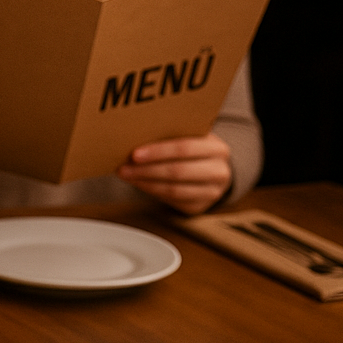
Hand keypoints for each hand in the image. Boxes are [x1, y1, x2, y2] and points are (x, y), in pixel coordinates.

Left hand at [117, 133, 231, 214]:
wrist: (211, 170)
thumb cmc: (193, 150)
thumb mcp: (190, 138)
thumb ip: (170, 136)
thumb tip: (134, 138)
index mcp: (218, 149)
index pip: (185, 148)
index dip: (158, 151)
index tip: (135, 153)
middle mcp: (219, 172)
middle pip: (178, 171)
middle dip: (147, 170)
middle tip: (123, 167)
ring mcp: (212, 192)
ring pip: (173, 189)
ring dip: (145, 182)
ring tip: (126, 175)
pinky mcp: (199, 207)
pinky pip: (171, 200)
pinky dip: (150, 190)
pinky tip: (137, 183)